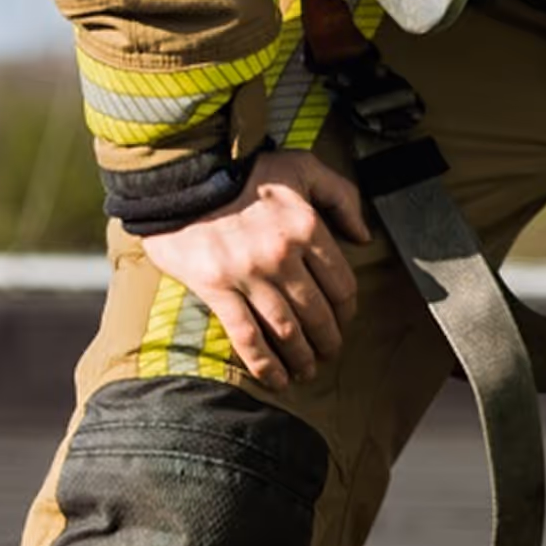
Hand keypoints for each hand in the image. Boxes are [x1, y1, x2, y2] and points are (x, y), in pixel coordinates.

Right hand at [137, 150, 369, 389]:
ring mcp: (248, 274)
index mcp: (307, 227)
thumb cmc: (246, 170)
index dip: (348, 309)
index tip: (345, 320)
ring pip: (286, 329)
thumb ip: (342, 197)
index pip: (341, 283)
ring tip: (308, 370)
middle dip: (329, 339)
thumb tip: (364, 237)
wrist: (181, 175)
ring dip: (302, 357)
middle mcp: (282, 255)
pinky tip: (276, 378)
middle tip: (331, 352)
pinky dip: (264, 363)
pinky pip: (245, 335)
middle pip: (317, 312)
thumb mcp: (303, 167)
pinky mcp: (215, 288)